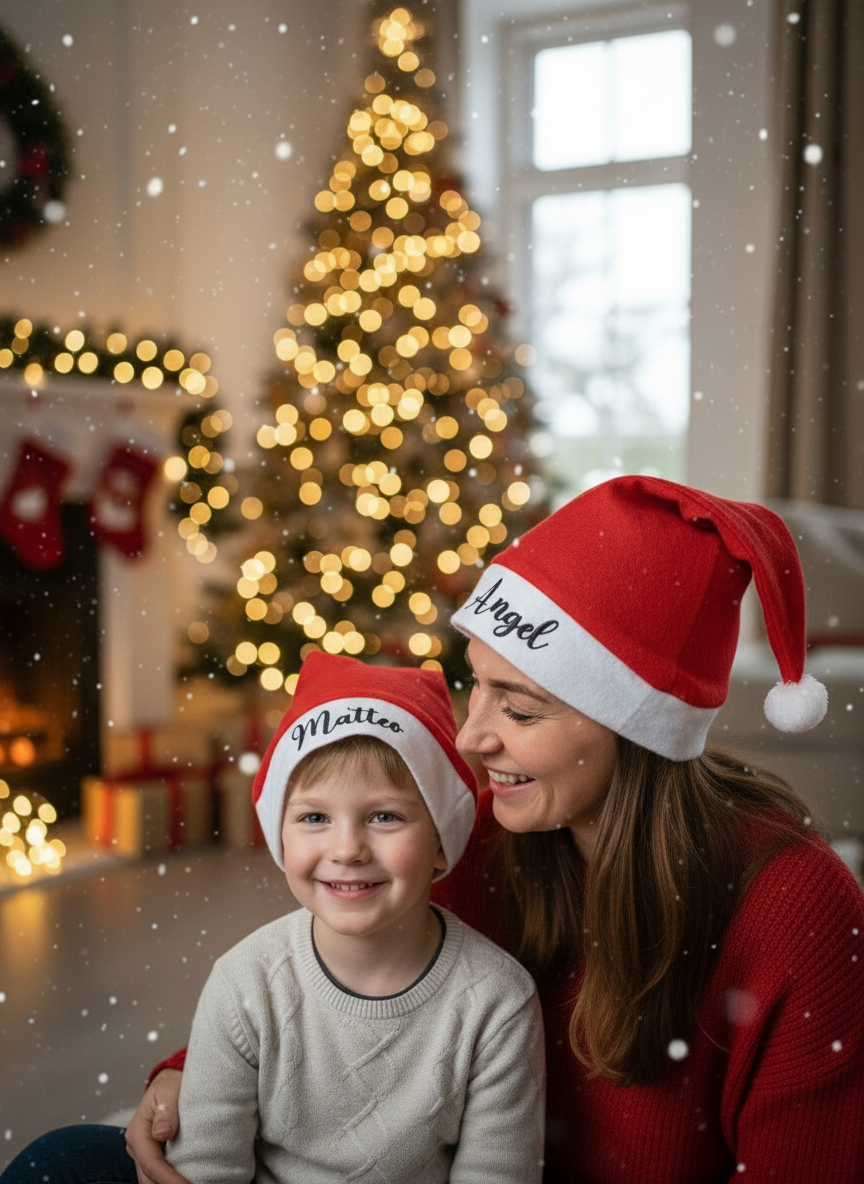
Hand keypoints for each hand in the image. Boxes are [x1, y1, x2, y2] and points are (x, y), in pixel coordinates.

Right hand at [124, 1068, 189, 1183]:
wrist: (169, 1083)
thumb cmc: (169, 1085)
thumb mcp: (169, 1092)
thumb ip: (166, 1113)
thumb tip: (161, 1134)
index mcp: (138, 1132)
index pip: (151, 1164)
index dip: (168, 1179)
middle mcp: (137, 1146)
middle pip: (149, 1177)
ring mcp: (144, 1152)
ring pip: (151, 1178)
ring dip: (168, 1183)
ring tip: (190, 1182)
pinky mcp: (153, 1154)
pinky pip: (157, 1173)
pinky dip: (169, 1179)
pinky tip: (184, 1179)